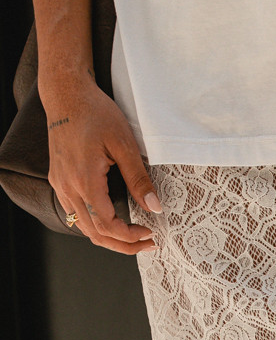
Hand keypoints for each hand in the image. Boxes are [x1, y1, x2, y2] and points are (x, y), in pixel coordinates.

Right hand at [41, 76, 158, 253]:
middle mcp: (68, 187)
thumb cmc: (95, 113)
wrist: (67, 95)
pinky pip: (75, 214)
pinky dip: (95, 225)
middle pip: (94, 233)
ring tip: (133, 238)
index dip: (129, 235)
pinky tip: (113, 222)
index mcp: (84, 179)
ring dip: (108, 238)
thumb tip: (154, 207)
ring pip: (83, 227)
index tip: (150, 233)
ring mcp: (60, 184)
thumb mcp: (124, 144)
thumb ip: (138, 179)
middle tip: (147, 243)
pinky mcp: (58, 180)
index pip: (107, 225)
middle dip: (122, 244)